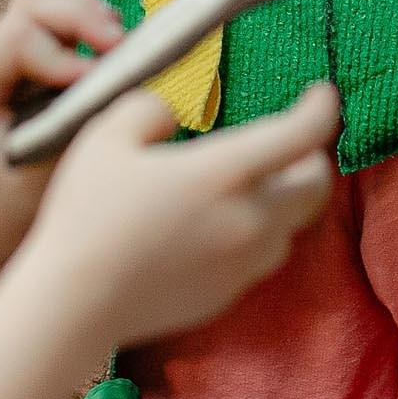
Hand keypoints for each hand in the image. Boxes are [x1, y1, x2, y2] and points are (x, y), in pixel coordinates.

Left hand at [0, 0, 124, 264]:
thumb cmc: (8, 214)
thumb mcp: (42, 178)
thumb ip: (78, 129)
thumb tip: (123, 89)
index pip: (23, 36)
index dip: (67, 53)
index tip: (98, 81)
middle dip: (82, 15)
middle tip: (120, 47)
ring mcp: (4, 57)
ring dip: (88, 12)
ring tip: (118, 44)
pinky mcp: (29, 61)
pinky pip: (59, 17)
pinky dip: (89, 22)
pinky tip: (112, 49)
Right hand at [20, 82, 338, 347]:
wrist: (74, 304)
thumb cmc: (87, 214)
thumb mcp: (106, 137)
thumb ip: (149, 108)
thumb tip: (171, 114)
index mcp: (226, 173)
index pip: (304, 136)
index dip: (322, 109)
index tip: (321, 94)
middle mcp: (249, 220)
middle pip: (317, 186)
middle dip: (312, 158)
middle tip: (290, 142)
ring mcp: (242, 264)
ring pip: (292, 227)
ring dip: (285, 200)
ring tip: (251, 184)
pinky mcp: (226, 295)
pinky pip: (259, 258)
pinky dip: (254, 235)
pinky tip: (216, 226)